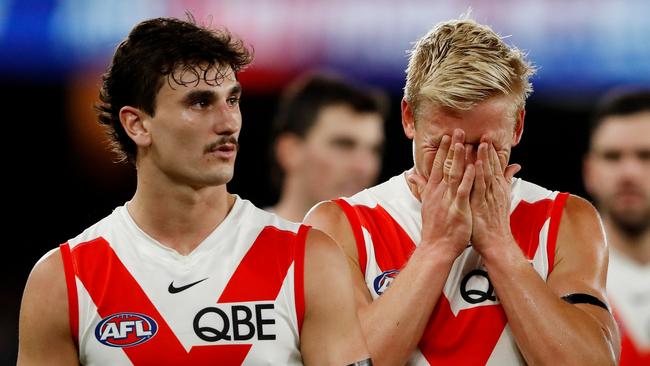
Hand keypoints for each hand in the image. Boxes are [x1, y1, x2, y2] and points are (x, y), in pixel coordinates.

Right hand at [407, 129, 474, 258]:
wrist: (436, 247)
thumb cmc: (434, 228)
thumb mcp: (425, 204)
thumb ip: (421, 187)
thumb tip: (410, 175)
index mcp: (433, 190)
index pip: (437, 165)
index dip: (442, 150)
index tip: (446, 136)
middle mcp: (439, 192)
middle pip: (446, 165)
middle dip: (452, 147)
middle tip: (457, 131)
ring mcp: (448, 200)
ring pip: (455, 174)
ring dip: (460, 158)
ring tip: (464, 142)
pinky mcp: (458, 208)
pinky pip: (464, 190)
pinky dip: (469, 178)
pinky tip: (474, 166)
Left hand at [469, 138, 520, 255]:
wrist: (497, 242)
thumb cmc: (496, 222)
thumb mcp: (504, 198)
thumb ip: (507, 180)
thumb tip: (515, 166)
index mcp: (498, 188)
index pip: (495, 166)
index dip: (491, 151)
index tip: (487, 137)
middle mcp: (494, 190)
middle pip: (491, 167)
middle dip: (488, 150)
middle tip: (484, 134)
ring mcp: (488, 197)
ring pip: (486, 174)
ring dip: (483, 158)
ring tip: (480, 144)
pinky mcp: (480, 205)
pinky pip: (479, 187)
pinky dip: (478, 175)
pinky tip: (475, 165)